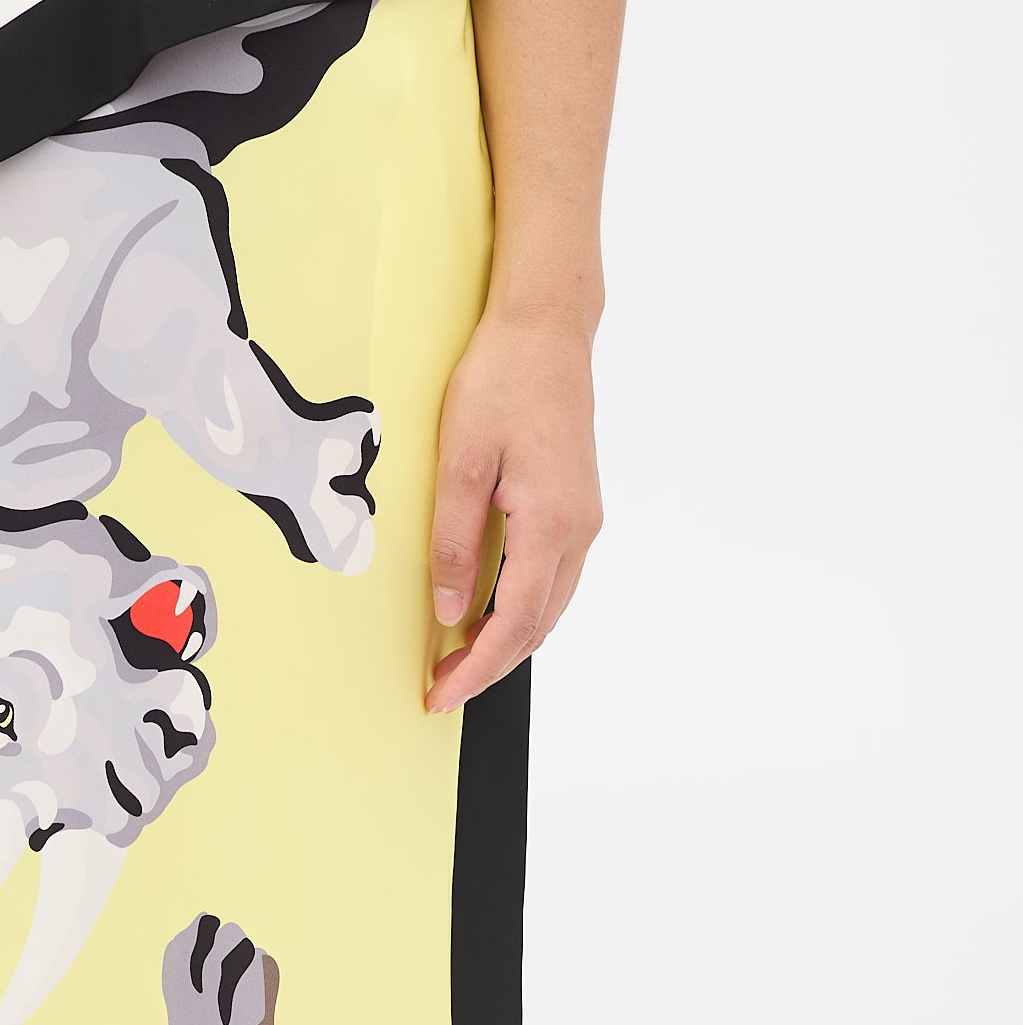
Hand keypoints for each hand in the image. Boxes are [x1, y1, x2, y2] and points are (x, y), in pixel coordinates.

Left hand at [426, 311, 601, 713]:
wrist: (546, 329)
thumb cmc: (502, 381)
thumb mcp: (459, 463)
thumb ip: (455, 543)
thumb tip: (451, 609)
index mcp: (551, 524)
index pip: (514, 623)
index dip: (478, 668)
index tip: (442, 695)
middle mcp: (579, 529)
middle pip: (538, 625)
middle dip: (490, 665)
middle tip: (441, 686)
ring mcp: (584, 519)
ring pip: (549, 606)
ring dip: (507, 639)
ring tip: (458, 657)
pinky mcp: (577, 506)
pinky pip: (553, 578)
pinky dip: (521, 607)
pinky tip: (488, 610)